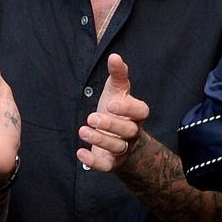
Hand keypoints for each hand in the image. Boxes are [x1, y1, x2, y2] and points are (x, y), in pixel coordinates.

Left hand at [77, 54, 149, 172]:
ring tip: (83, 130)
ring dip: (100, 139)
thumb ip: (118, 74)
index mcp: (136, 114)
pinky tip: (80, 152)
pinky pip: (106, 165)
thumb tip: (114, 56)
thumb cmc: (117, 110)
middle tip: (92, 117)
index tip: (111, 103)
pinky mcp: (111, 162)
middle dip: (110, 125)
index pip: (141, 111)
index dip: (128, 108)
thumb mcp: (117, 90)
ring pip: (117, 147)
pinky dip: (93, 161)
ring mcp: (123, 149)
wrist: (117, 137)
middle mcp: (132, 132)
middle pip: (128, 130)